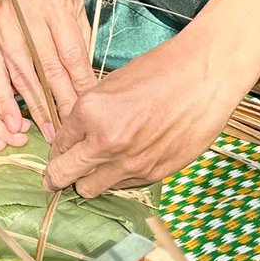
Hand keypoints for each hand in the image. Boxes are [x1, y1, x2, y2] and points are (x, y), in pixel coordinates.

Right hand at [0, 0, 93, 140]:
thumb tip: (88, 86)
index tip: (89, 108)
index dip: (80, 84)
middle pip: (47, 69)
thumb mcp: (77, 7)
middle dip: (61, 103)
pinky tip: (13, 123)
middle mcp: (27, 17)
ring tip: (50, 134)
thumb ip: (81, 42)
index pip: (70, 53)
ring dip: (37, 109)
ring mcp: (4, 30)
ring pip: (23, 77)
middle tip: (72, 131)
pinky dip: (3, 102)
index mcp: (55, 4)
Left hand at [45, 26, 236, 197]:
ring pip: (91, 189)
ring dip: (89, 180)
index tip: (61, 151)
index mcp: (89, 112)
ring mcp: (130, 163)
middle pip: (65, 175)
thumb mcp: (111, 84)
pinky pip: (122, 186)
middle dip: (56, 176)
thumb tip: (75, 135)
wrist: (204, 77)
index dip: (58, 148)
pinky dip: (118, 178)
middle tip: (54, 178)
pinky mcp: (154, 174)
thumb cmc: (160, 71)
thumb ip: (89, 113)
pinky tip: (128, 161)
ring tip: (95, 169)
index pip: (59, 144)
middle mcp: (105, 142)